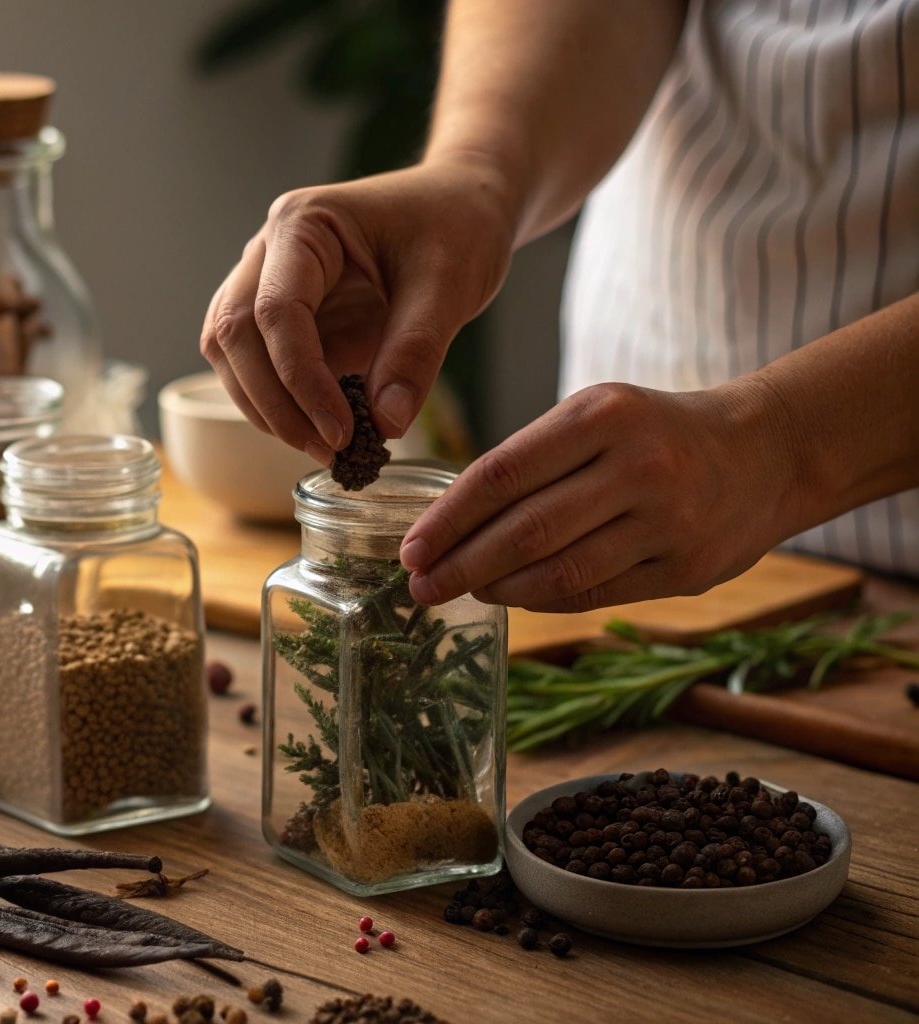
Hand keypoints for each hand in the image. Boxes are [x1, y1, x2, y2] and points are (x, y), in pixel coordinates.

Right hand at [199, 162, 516, 462]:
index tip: (342, 432)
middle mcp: (270, 251)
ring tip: (325, 448)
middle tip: (328, 451)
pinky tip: (324, 432)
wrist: (463, 207)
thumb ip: (415, 351)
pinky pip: (260, 367)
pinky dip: (282, 405)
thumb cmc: (456, 225)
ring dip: (266, 409)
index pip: (275, 311)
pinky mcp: (286, 318)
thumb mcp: (450, 284)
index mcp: (303, 224)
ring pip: (231, 355)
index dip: (300, 379)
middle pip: (233, 335)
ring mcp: (269, 283)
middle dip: (273, 403)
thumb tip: (385, 424)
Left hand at [399, 381, 800, 611]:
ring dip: (498, 589)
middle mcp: (638, 465)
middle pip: (526, 530)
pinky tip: (514, 597)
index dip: (448, 519)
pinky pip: (594, 594)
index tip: (409, 548)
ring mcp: (668, 520)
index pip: (502, 473)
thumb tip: (449, 523)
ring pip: (559, 572)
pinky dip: (543, 601)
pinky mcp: (686, 569)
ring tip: (464, 591)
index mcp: (603, 414)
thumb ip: (531, 459)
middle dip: (461, 565)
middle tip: (420, 587)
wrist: (766, 451)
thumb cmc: (654, 431)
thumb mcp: (596, 414)